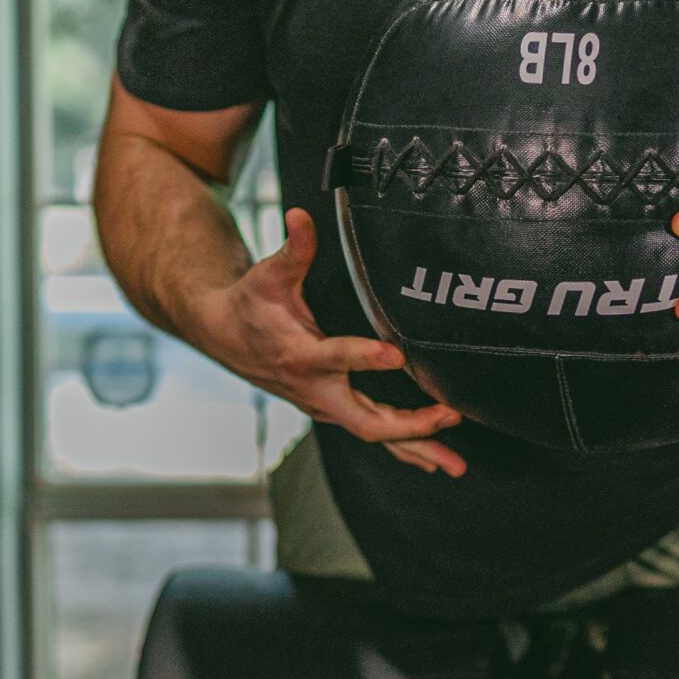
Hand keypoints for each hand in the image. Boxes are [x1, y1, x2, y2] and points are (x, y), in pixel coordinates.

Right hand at [189, 207, 465, 475]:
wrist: (223, 335)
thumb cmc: (251, 303)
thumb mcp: (268, 274)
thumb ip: (294, 248)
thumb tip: (302, 214)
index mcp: (301, 354)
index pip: (336, 357)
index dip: (364, 357)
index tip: (396, 353)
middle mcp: (316, 389)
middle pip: (365, 420)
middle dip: (410, 425)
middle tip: (448, 417)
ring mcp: (326, 405)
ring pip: (374, 434)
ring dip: (416, 448)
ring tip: (455, 464)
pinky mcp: (333, 409)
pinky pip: (372, 434)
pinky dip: (404, 448)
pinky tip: (433, 459)